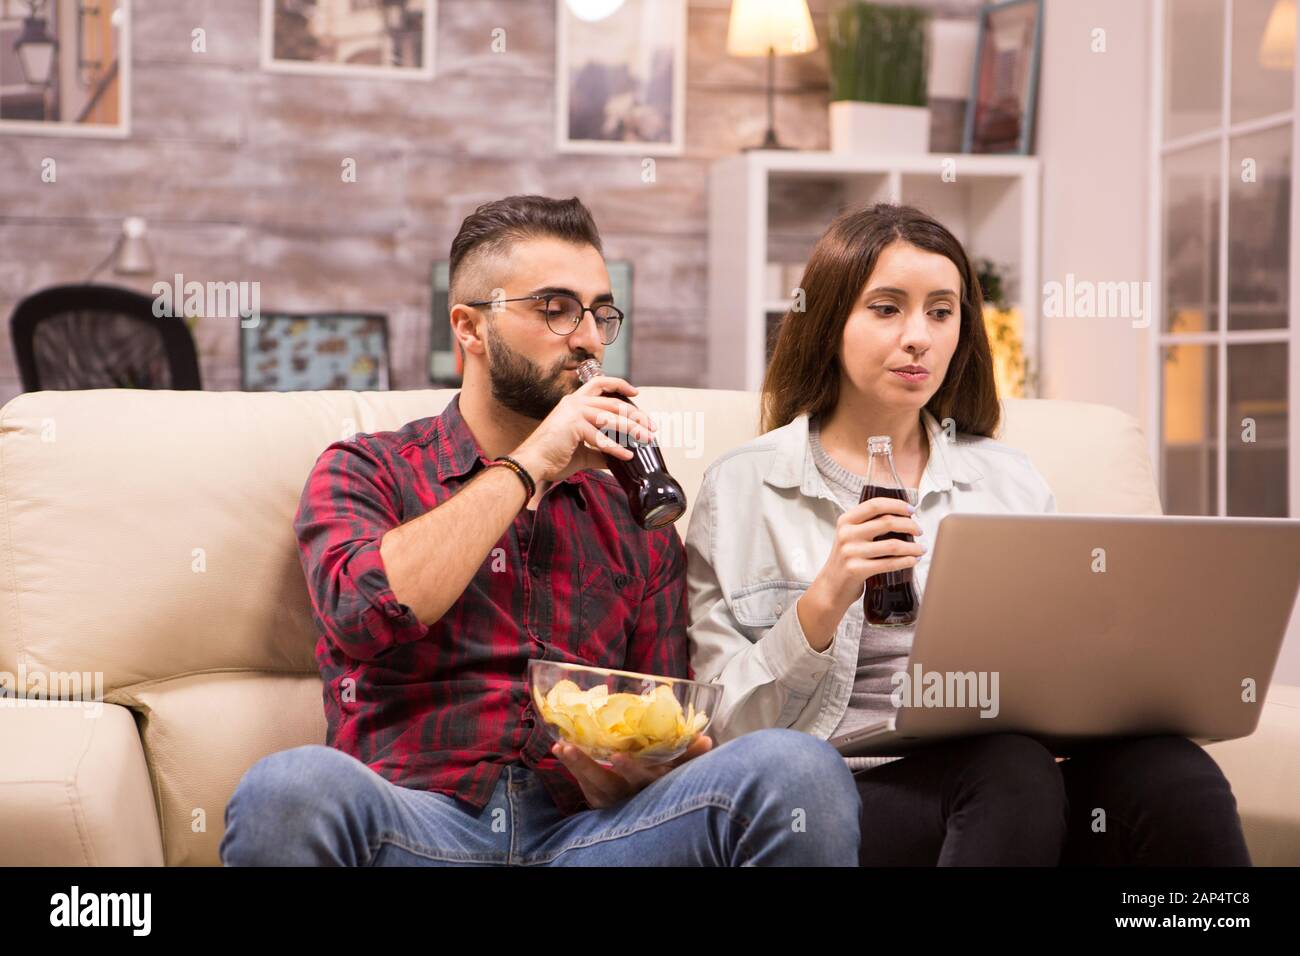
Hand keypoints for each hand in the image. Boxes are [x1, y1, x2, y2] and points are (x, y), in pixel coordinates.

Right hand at [509, 374, 657, 483]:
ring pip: (612, 417)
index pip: (600, 384)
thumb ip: (601, 452)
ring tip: (646, 440)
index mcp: (574, 403)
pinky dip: (616, 448)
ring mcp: (574, 411)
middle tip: (651, 428)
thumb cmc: (553, 457)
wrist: (532, 463)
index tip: (636, 393)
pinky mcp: (573, 425)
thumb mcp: (583, 453)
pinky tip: (627, 455)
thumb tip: (620, 457)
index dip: (619, 385)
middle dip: (636, 416)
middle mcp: (574, 402)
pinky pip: (601, 438)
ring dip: (632, 430)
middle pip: (613, 403)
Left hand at [551, 735, 713, 808]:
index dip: (631, 769)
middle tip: (571, 748)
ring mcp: (612, 798)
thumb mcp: (681, 770)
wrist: (648, 807)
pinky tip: (560, 748)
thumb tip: (706, 740)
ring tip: (561, 746)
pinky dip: (572, 766)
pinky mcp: (599, 798)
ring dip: (575, 764)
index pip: (642, 779)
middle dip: (589, 767)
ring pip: (591, 784)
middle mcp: (629, 795)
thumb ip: (690, 755)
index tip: (617, 756)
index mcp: (650, 785)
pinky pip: (583, 783)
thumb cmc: (665, 779)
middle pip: (607, 784)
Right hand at [807, 495, 923, 613]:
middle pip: (887, 522)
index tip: (911, 510)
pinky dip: (906, 561)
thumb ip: (868, 524)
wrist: (831, 586)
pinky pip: (889, 564)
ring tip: (921, 549)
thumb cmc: (847, 559)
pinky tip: (913, 560)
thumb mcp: (850, 535)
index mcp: (846, 520)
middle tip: (919, 531)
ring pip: (892, 545)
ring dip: (913, 547)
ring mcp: (851, 552)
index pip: (875, 505)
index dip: (897, 505)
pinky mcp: (857, 570)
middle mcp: (847, 534)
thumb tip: (902, 516)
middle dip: (910, 525)